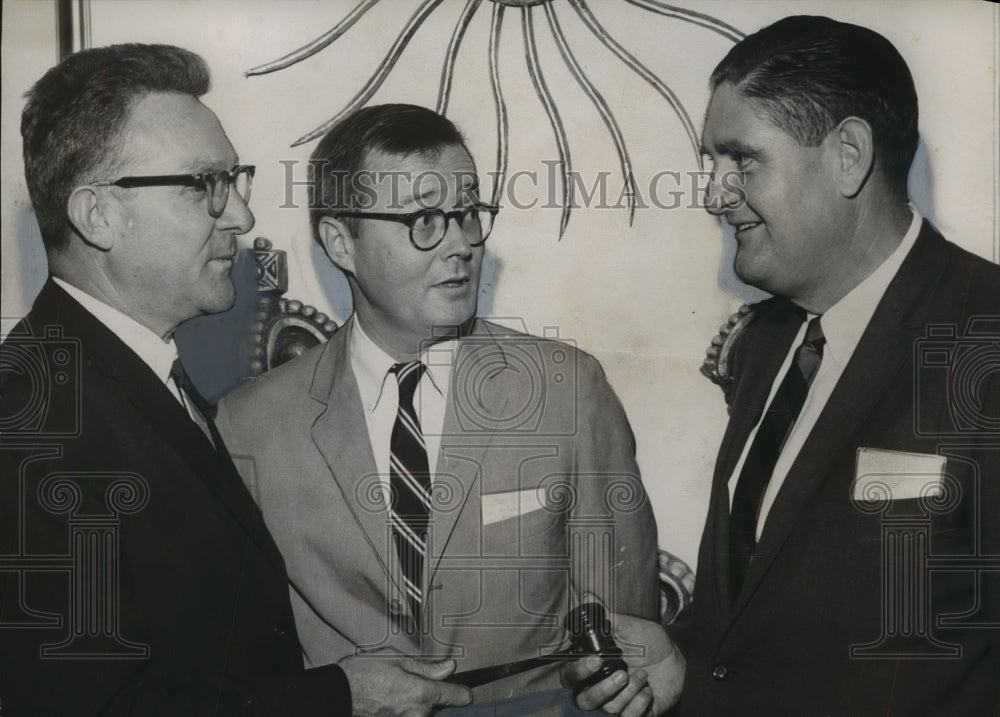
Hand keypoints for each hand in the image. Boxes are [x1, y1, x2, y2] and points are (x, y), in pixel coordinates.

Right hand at [338, 655, 472, 716]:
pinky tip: (388, 700)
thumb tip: (449, 667)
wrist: (336, 696)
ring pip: (422, 713)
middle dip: (429, 695)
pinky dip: (403, 710)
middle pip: (437, 706)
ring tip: (394, 691)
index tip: (463, 689)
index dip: (462, 691)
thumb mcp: (396, 660)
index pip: (459, 697)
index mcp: (422, 693)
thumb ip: (426, 667)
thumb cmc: (362, 673)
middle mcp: (418, 715)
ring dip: (415, 704)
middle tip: (409, 682)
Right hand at [562, 613, 684, 715]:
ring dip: (629, 691)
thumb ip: (605, 617)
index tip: (596, 660)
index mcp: (593, 668)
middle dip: (602, 690)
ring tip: (643, 675)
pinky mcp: (634, 714)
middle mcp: (600, 687)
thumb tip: (586, 597)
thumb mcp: (628, 627)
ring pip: (609, 708)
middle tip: (622, 674)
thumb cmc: (649, 643)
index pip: (570, 676)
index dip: (579, 671)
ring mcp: (617, 703)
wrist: (676, 659)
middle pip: (584, 701)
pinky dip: (639, 704)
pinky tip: (648, 690)